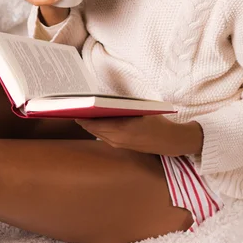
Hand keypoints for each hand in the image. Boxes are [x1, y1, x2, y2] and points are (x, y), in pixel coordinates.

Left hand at [75, 115, 203, 155]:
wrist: (169, 141)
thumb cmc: (156, 120)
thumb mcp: (141, 108)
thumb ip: (123, 103)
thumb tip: (106, 96)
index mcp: (122, 129)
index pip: (96, 123)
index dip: (83, 116)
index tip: (74, 107)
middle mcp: (117, 139)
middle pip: (94, 129)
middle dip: (83, 120)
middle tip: (74, 108)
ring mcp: (118, 144)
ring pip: (98, 134)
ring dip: (90, 125)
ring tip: (81, 113)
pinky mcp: (121, 146)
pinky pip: (104, 137)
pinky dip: (98, 129)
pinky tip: (95, 121)